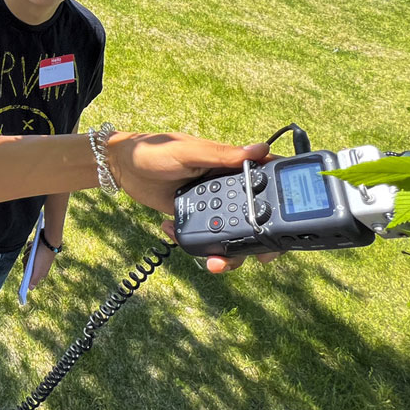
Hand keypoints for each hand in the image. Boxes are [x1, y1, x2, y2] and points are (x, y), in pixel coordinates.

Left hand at [27, 240, 55, 289]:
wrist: (49, 241)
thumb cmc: (44, 256)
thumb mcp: (38, 270)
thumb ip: (34, 279)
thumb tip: (30, 289)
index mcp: (40, 271)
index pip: (27, 273)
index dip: (26, 269)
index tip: (27, 265)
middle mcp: (38, 264)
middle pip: (25, 263)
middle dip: (27, 258)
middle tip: (32, 256)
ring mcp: (37, 256)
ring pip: (26, 255)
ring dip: (28, 251)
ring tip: (34, 249)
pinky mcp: (36, 248)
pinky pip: (28, 247)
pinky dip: (30, 246)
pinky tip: (34, 245)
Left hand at [107, 133, 278, 273]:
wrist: (121, 167)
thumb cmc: (155, 149)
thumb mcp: (188, 151)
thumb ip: (222, 155)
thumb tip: (260, 148)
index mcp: (230, 167)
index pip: (266, 184)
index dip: (282, 204)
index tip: (287, 228)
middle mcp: (225, 187)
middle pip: (255, 219)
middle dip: (258, 242)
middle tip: (256, 258)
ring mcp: (210, 206)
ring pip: (231, 235)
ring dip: (227, 253)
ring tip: (212, 262)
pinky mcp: (193, 219)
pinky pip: (204, 238)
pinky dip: (195, 244)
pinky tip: (171, 232)